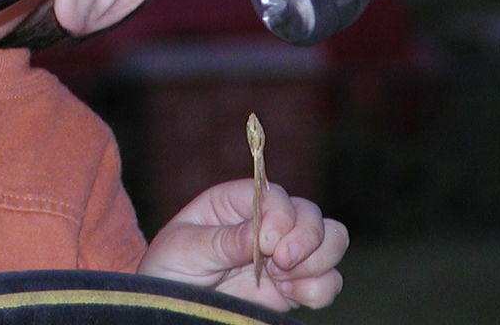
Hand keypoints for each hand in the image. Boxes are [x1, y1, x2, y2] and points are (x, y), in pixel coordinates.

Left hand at [136, 179, 347, 311]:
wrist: (171, 306)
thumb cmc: (170, 267)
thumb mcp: (185, 249)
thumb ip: (222, 241)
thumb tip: (259, 235)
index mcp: (236, 202)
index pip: (273, 193)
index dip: (279, 215)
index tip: (266, 243)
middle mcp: (265, 223)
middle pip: (309, 213)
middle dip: (306, 237)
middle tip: (281, 262)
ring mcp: (283, 255)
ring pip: (330, 241)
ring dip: (318, 259)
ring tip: (284, 279)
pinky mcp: (293, 287)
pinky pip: (328, 281)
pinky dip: (320, 288)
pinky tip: (291, 294)